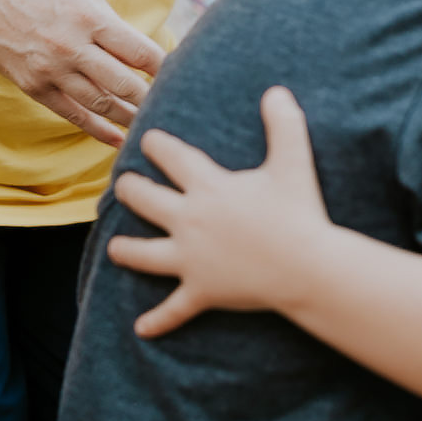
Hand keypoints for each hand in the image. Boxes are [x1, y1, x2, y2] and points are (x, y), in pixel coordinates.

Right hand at [0, 0, 164, 146]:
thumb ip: (111, 22)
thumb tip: (142, 50)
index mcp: (91, 18)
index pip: (140, 51)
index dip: (166, 69)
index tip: (184, 78)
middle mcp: (73, 46)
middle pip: (125, 83)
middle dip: (153, 99)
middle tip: (174, 110)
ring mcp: (53, 70)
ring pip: (102, 104)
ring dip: (130, 118)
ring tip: (151, 126)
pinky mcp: (36, 88)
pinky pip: (74, 115)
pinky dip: (99, 130)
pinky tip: (119, 139)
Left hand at [107, 86, 329, 335]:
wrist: (306, 267)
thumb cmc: (299, 212)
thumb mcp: (293, 162)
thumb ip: (284, 124)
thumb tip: (277, 91)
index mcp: (208, 187)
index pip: (171, 158)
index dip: (156, 145)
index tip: (146, 139)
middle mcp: (189, 220)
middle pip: (144, 201)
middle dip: (130, 190)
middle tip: (124, 185)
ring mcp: (191, 259)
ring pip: (144, 254)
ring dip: (127, 251)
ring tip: (115, 248)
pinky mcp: (201, 291)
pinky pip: (174, 310)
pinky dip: (158, 321)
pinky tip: (142, 330)